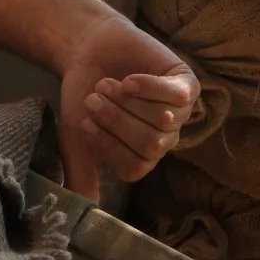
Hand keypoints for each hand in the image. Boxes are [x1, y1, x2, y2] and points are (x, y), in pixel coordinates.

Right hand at [56, 16, 198, 200]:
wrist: (89, 48)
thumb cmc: (83, 93)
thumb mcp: (76, 135)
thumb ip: (81, 172)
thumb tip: (85, 210)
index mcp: (141, 155)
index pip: (134, 167)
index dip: (109, 147)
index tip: (85, 125)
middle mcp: (164, 137)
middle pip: (151, 144)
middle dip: (117, 122)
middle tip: (92, 100)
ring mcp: (178, 110)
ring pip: (164, 120)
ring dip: (128, 102)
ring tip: (105, 85)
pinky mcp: (184, 82)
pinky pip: (178, 95)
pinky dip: (150, 88)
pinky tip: (128, 80)